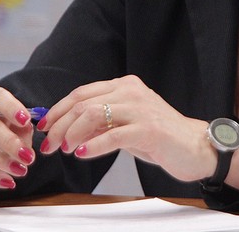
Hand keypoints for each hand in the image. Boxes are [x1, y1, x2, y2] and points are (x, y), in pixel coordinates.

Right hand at [0, 85, 36, 189]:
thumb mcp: (15, 120)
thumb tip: (25, 141)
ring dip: (0, 161)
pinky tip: (6, 181)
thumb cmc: (3, 122)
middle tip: (28, 157)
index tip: (26, 120)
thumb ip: (22, 128)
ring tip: (20, 170)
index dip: (11, 108)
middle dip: (9, 143)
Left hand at [37, 75, 215, 182]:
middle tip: (48, 145)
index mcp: (125, 85)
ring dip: (72, 133)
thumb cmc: (159, 136)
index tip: (43, 127)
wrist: (195, 146)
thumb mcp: (125, 124)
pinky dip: (93, 145)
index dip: (57, 110)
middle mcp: (131, 91)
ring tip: (64, 149)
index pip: (81, 92)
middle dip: (58, 125)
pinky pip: (113, 135)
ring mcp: (140, 108)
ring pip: (93, 114)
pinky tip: (82, 153)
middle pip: (83, 103)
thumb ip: (102, 121)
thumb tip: (66, 128)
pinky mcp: (148, 129)